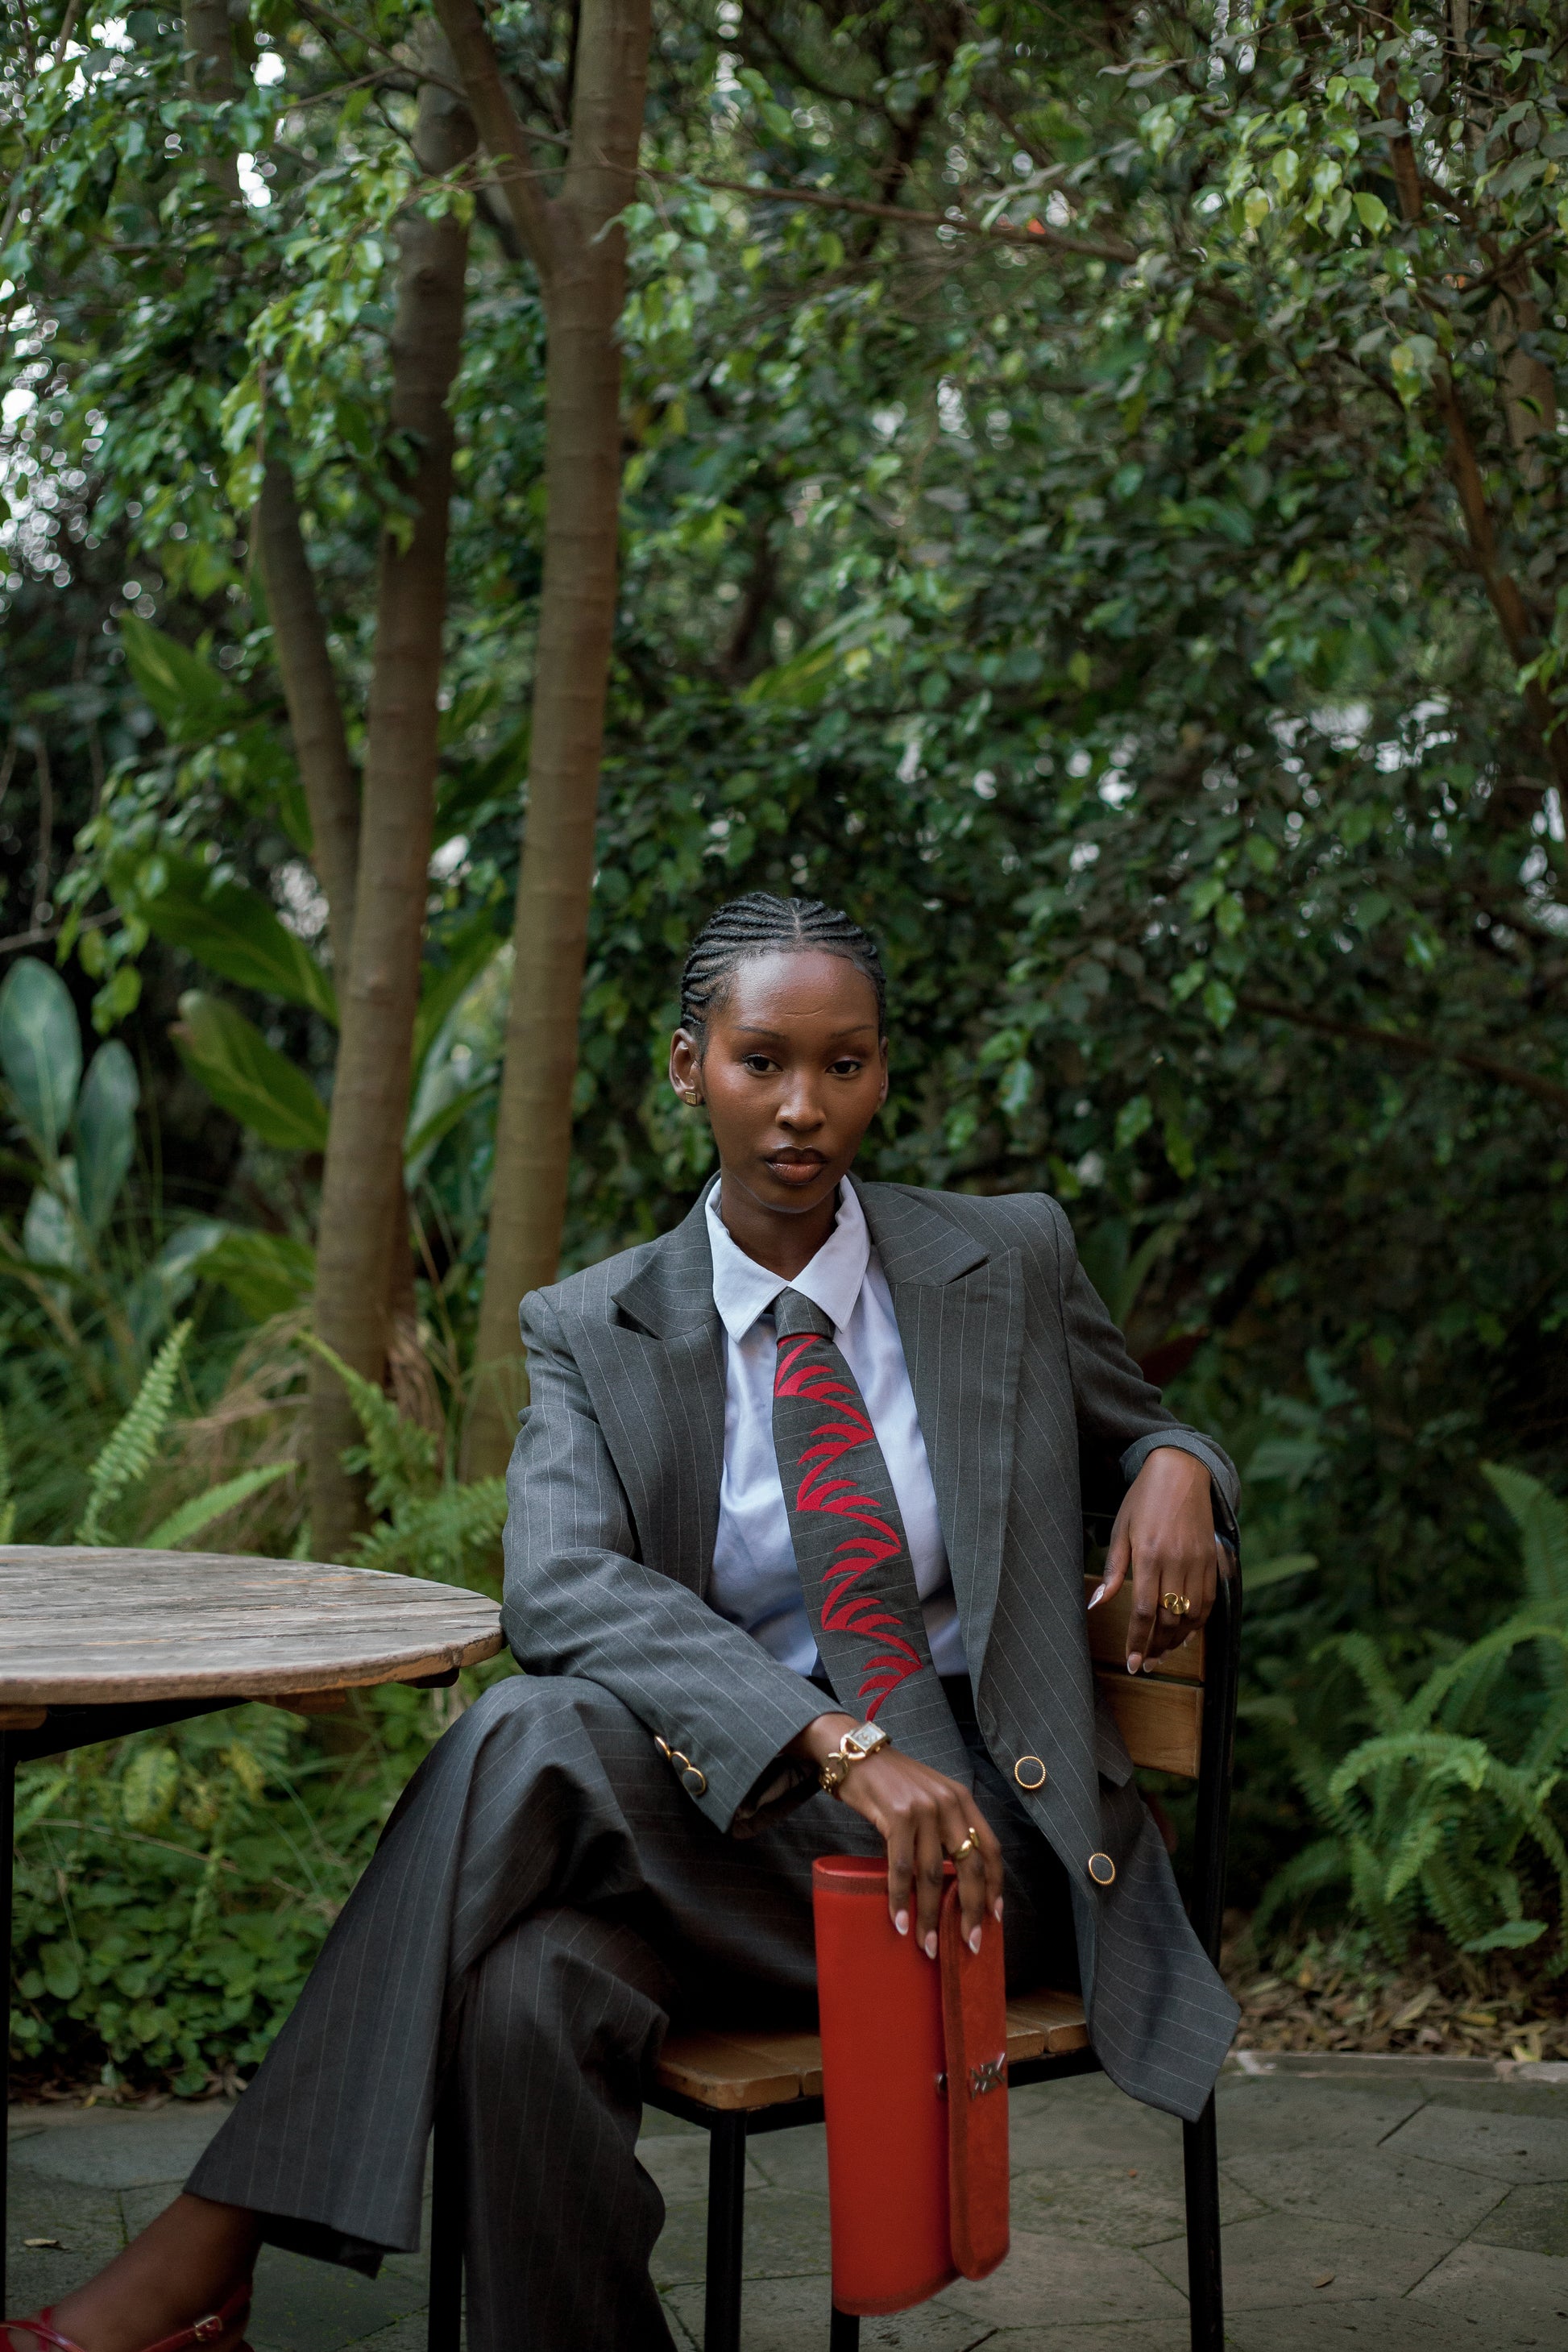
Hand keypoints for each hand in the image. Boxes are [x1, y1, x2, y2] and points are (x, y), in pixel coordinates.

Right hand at [785, 1713, 1002, 1958]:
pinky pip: (901, 1868)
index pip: (990, 1848)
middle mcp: (948, 1803)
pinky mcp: (897, 1816)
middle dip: (970, 1911)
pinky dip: (900, 1899)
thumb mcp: (929, 1797)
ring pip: (933, 1875)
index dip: (994, 1885)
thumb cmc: (891, 1782)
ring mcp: (923, 1809)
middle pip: (969, 1867)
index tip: (993, 1917)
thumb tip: (952, 1878)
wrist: (854, 1753)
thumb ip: (944, 1828)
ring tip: (927, 1944)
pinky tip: (899, 1921)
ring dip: (931, 1916)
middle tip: (969, 1943)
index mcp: (962, 1800)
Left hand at [1090, 1445, 1223, 1672]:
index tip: (1132, 1662)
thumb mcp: (1120, 1530)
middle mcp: (1177, 1562)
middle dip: (1156, 1646)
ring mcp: (1198, 1562)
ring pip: (1192, 1615)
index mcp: (1149, 1555)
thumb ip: (1113, 1570)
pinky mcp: (1212, 1560)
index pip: (1144, 1611)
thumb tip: (1096, 1604)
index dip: (1138, 1641)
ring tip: (1162, 1653)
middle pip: (1169, 1618)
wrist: (1181, 1471)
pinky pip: (1209, 1601)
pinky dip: (1198, 1622)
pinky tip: (1185, 1632)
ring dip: (1177, 1639)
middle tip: (1145, 1663)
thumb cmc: (1143, 1499)